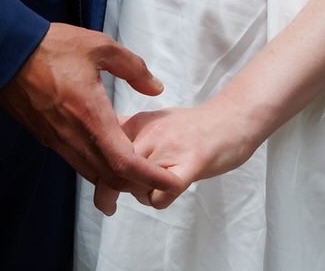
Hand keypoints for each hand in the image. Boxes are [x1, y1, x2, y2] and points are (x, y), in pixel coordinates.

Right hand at [0, 23, 180, 214]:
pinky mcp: (46, 138)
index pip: (126, 163)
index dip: (151, 176)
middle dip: (137, 183)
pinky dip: (98, 167)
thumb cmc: (52, 47)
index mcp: (92, 116)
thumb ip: (132, 68)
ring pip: (93, 173)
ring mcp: (58, 141)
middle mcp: (75, 137)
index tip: (170, 182)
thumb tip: (155, 87)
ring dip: (117, 177)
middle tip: (158, 177)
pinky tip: (107, 154)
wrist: (4, 53)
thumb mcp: (99, 46)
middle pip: (112, 177)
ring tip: (137, 168)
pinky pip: (77, 162)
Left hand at [91, 99, 262, 213]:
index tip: (97, 182)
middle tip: (108, 206)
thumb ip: (127, 134)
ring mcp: (169, 148)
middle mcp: (149, 133)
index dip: (93, 170)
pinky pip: (161, 194)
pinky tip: (168, 193)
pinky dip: (158, 201)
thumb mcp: (152, 122)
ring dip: (137, 195)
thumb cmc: (190, 127)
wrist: (231, 119)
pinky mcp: (190, 163)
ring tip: (150, 192)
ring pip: (133, 184)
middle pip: (111, 169)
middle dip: (107, 191)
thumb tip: (96, 152)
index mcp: (137, 123)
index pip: (99, 147)